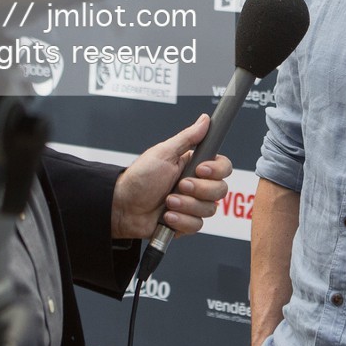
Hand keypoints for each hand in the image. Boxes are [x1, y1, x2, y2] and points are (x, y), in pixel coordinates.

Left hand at [110, 113, 232, 238]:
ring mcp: (192, 205)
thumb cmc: (139, 178)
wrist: (123, 206)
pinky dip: (181, 220)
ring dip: (186, 205)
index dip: (216, 170)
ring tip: (168, 201)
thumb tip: (205, 120)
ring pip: (209, 209)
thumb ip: (188, 138)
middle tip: (180, 185)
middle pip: (220, 190)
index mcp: (194, 166)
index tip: (200, 170)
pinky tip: (167, 216)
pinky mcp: (185, 222)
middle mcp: (196, 185)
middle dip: (199, 190)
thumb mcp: (163, 153)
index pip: (223, 167)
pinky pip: (197, 225)